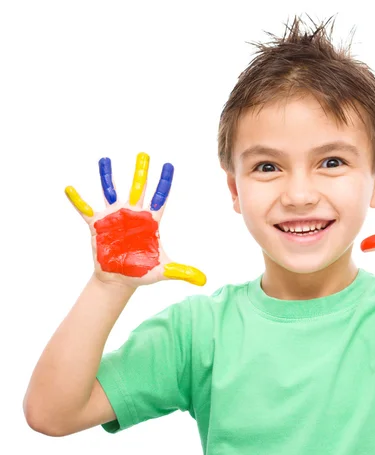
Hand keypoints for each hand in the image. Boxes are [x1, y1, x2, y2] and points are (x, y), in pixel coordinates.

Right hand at [65, 152, 205, 287]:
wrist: (120, 279)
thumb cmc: (142, 271)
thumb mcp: (163, 271)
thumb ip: (182, 272)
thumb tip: (204, 280)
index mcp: (150, 221)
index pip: (160, 197)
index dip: (164, 182)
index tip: (169, 164)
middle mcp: (132, 214)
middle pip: (138, 189)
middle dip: (141, 172)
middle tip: (144, 154)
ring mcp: (114, 217)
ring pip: (111, 191)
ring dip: (108, 176)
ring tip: (105, 159)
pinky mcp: (97, 226)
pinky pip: (85, 210)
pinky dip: (78, 200)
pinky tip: (69, 188)